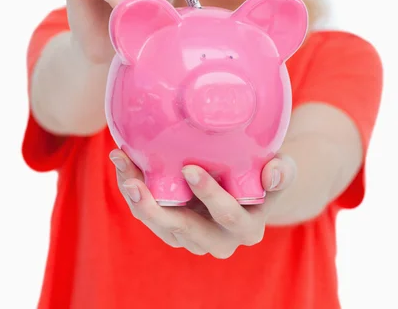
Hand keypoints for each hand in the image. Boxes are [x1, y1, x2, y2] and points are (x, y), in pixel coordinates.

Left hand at [109, 150, 295, 257]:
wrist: (249, 182)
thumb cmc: (265, 172)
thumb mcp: (282, 169)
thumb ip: (283, 171)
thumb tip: (273, 172)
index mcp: (247, 228)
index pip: (228, 216)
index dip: (210, 196)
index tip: (190, 170)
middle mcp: (218, 241)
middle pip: (184, 231)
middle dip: (158, 209)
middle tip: (138, 183)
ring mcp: (192, 237)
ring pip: (160, 224)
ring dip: (137, 197)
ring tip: (122, 166)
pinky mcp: (173, 227)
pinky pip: (149, 213)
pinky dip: (134, 189)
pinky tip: (123, 164)